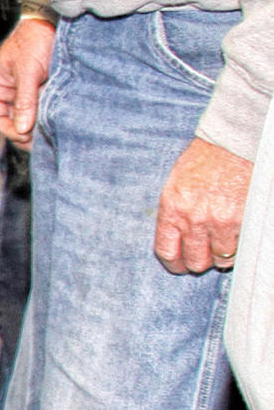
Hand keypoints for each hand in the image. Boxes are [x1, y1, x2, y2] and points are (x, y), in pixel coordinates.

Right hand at [0, 17, 54, 147]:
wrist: (56, 20)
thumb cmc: (36, 38)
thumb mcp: (28, 71)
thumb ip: (24, 101)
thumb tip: (22, 129)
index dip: (9, 129)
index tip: (26, 135)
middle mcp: (9, 89)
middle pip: (13, 118)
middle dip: (25, 130)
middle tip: (40, 139)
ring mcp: (27, 88)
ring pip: (29, 114)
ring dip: (38, 122)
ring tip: (50, 130)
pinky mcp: (43, 86)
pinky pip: (42, 106)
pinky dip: (48, 113)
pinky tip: (56, 118)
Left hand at [154, 138, 252, 274]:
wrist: (234, 143)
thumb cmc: (205, 160)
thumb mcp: (177, 184)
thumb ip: (176, 211)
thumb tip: (178, 237)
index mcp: (172, 209)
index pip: (167, 252)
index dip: (175, 264)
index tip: (180, 266)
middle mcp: (193, 219)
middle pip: (194, 261)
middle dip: (200, 262)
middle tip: (206, 258)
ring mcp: (219, 221)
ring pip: (220, 258)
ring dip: (223, 256)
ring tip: (225, 245)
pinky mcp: (242, 220)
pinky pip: (240, 247)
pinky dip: (240, 247)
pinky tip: (238, 238)